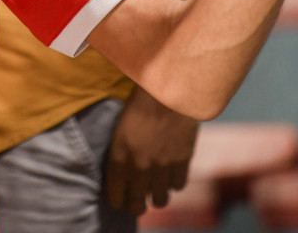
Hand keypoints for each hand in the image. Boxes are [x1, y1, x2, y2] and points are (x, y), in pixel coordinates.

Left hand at [105, 88, 197, 214]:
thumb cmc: (139, 104)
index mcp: (119, 157)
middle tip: (137, 201)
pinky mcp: (182, 162)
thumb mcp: (120, 129)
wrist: (168, 91)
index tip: (119, 200)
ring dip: (157, 197)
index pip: (115, 195)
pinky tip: (171, 174)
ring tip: (156, 190)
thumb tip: (123, 172)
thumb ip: (121, 154)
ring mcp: (162, 167)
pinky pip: (178, 187)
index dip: (117, 200)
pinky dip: (174, 183)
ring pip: (160, 201)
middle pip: (137, 204)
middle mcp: (139, 167)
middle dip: (136, 205)